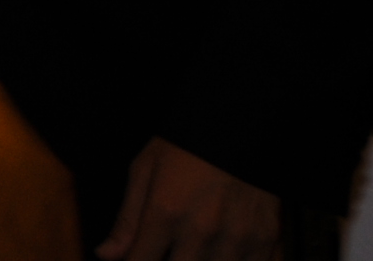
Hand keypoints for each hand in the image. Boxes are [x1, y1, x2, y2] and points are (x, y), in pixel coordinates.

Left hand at [97, 138, 281, 260]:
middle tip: (168, 248)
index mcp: (166, 211)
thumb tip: (107, 254)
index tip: (136, 258)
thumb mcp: (145, 170)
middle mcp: (202, 229)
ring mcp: (236, 238)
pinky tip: (219, 249)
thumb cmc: (187, 145)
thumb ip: (127, 219)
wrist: (239, 124)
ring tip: (193, 245)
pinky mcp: (265, 240)